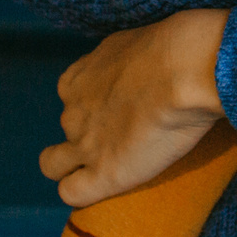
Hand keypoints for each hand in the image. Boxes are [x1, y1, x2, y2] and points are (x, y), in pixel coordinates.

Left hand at [39, 9, 226, 205]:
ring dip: (71, 167)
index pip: (70, 97)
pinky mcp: (102, 174)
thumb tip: (133, 65)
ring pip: (52, 164)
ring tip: (106, 167)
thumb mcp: (133, 43)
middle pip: (68, 128)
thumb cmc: (171, 50)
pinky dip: (82, 192)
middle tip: (125, 134)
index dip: (91, 105)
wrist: (183, 71)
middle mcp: (73, 111)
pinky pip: (71, 193)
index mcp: (77, 79)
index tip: (116, 107)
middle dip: (88, 133)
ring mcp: (83, 145)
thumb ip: (120, 60)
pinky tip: (105, 186)